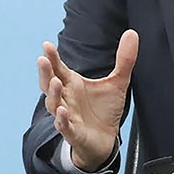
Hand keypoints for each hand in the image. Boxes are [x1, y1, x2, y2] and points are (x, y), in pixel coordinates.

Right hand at [37, 29, 137, 171]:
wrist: (105, 140)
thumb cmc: (105, 110)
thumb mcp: (118, 82)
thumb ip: (124, 59)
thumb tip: (132, 33)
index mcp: (73, 84)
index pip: (58, 69)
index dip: (52, 58)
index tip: (47, 45)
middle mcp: (66, 98)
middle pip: (50, 84)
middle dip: (45, 72)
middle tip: (42, 59)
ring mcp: (68, 116)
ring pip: (54, 105)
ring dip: (53, 94)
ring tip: (55, 82)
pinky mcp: (74, 133)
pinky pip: (64, 126)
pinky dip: (61, 120)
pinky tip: (62, 112)